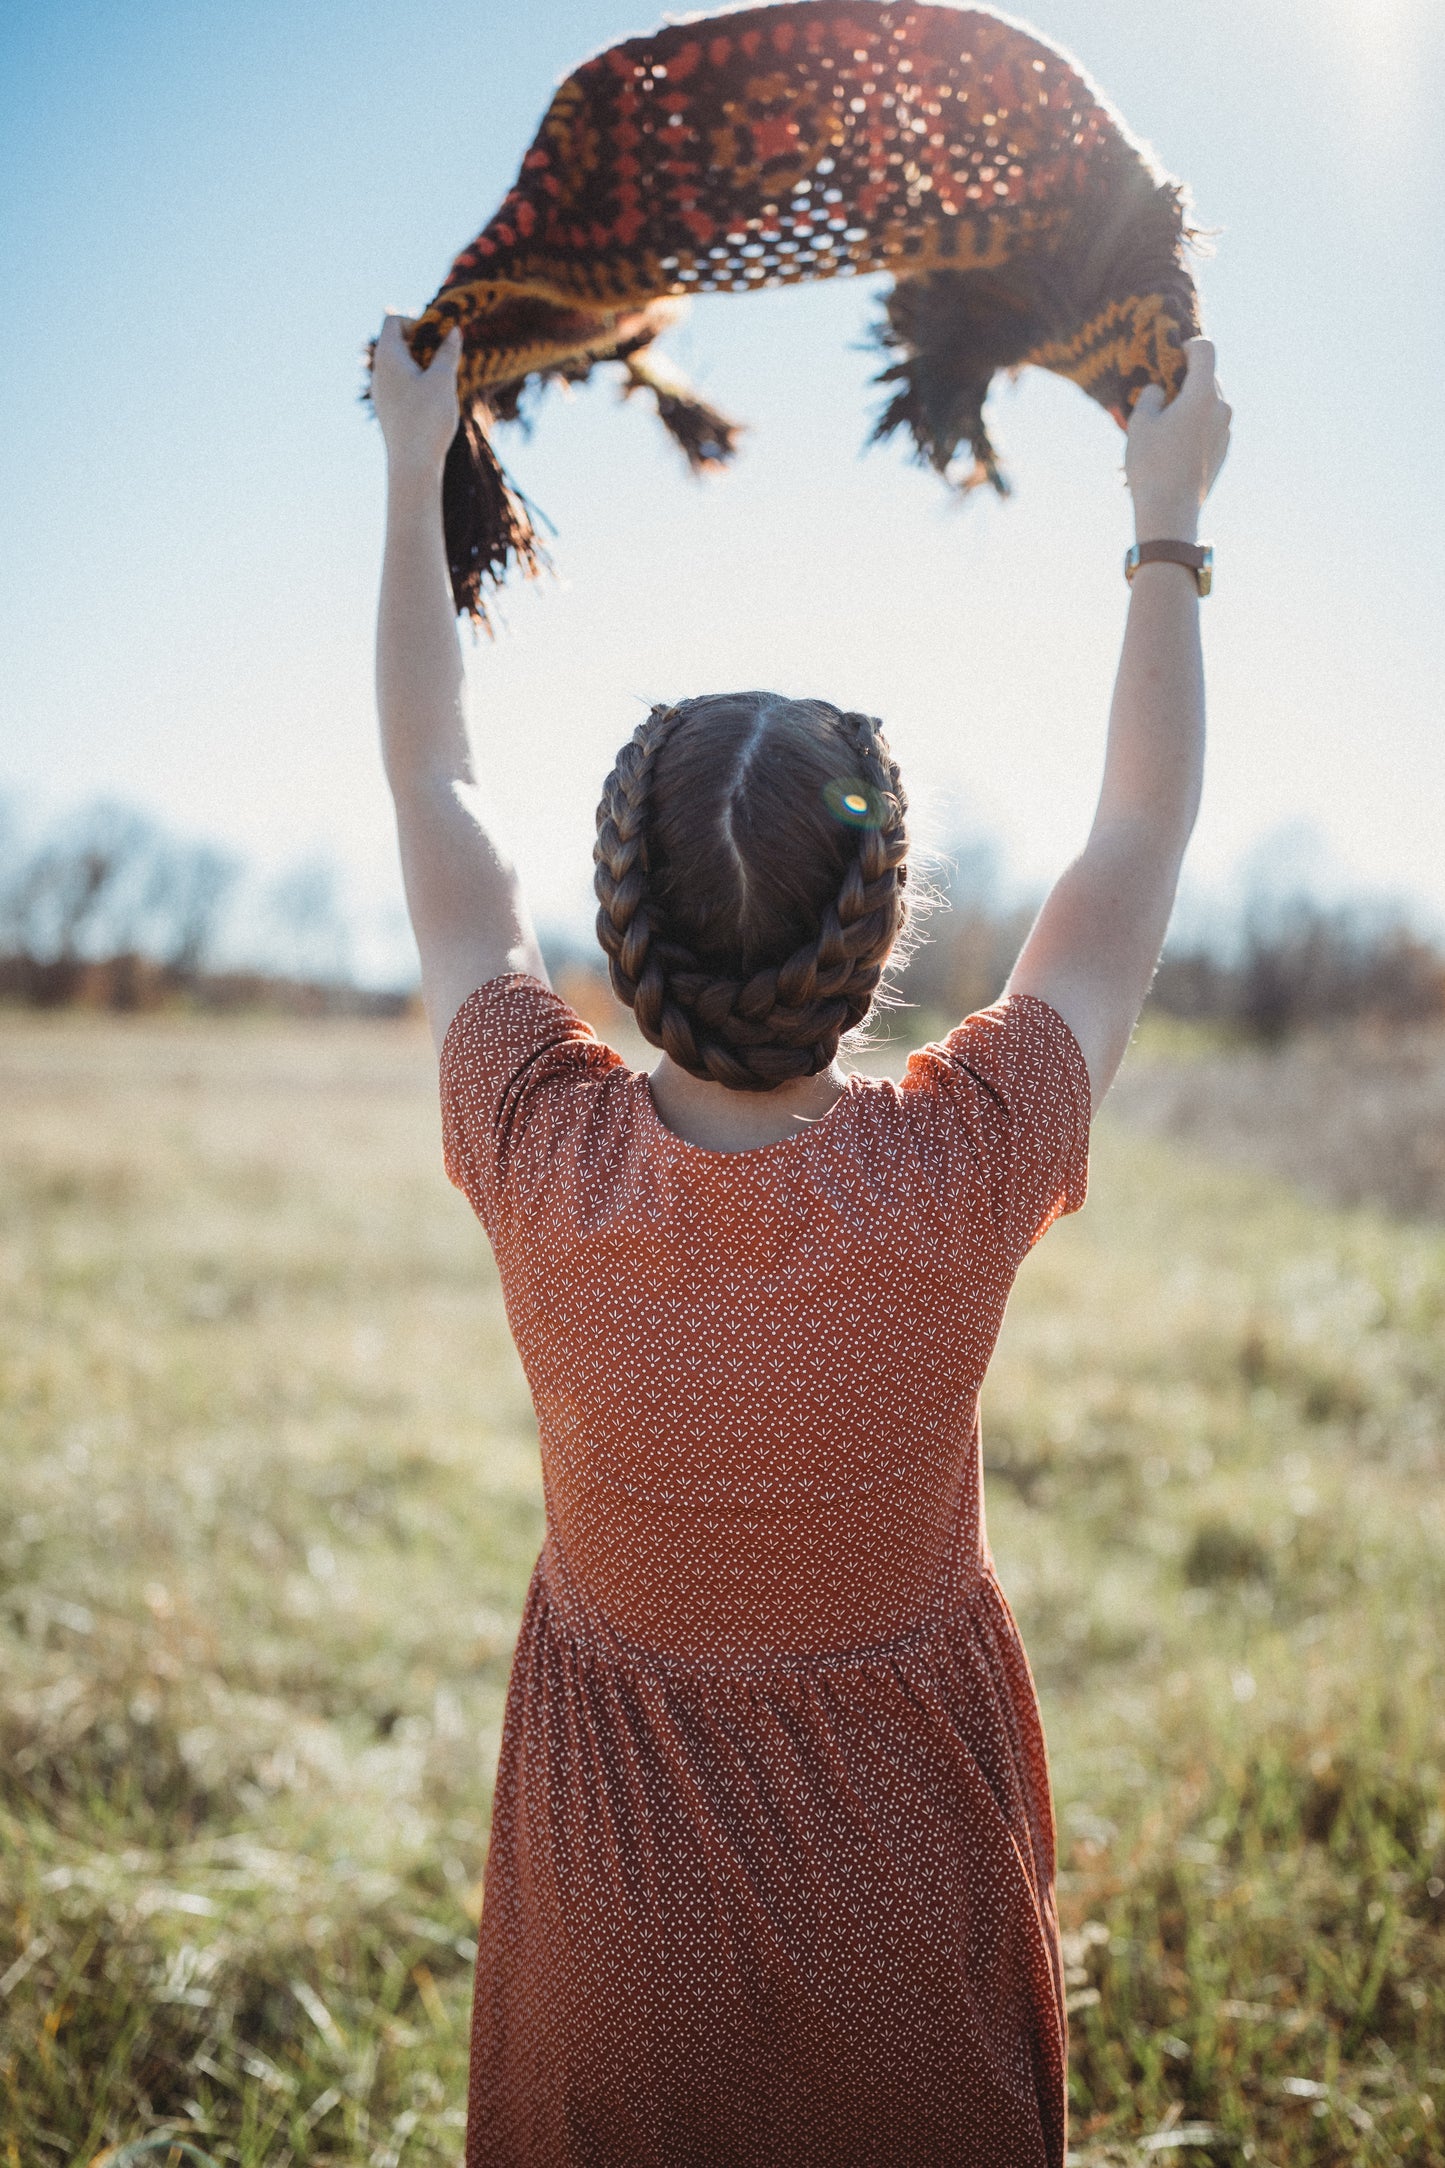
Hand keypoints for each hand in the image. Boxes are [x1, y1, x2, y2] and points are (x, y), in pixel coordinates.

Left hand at [371, 314, 461, 475]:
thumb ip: (448, 352)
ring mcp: (381, 392)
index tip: (437, 339)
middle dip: (422, 344)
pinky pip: (400, 385)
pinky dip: (416, 383)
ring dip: (422, 365)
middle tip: (444, 358)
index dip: (417, 322)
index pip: (393, 321)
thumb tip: (454, 331)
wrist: (412, 464)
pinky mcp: (388, 410)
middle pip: (396, 341)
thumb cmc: (427, 419)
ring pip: (400, 365)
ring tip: (442, 382)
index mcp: (387, 356)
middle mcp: (378, 372)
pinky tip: (433, 401)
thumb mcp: (443, 380)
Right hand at [1126, 337, 1231, 540]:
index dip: (1188, 346)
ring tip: (1164, 424)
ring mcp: (1226, 430)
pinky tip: (1173, 445)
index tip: (1173, 357)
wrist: (1171, 511)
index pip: (1205, 350)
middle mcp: (1221, 408)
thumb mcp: (1139, 424)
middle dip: (1186, 379)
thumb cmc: (1151, 465)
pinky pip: (1211, 425)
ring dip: (1190, 404)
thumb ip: (1150, 396)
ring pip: (1209, 403)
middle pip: (1208, 377)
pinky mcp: (1224, 450)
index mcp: (1203, 394)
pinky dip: (1195, 424)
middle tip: (1161, 394)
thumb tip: (1160, 391)